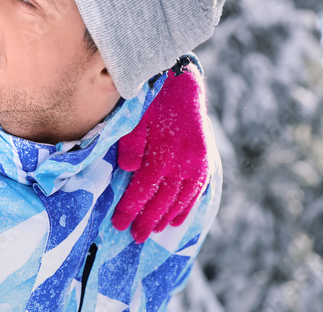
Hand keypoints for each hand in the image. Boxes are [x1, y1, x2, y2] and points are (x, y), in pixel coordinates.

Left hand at [111, 61, 208, 242]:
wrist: (182, 86)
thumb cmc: (150, 103)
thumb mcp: (135, 120)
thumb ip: (131, 147)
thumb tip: (127, 171)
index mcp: (162, 156)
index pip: (142, 192)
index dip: (130, 210)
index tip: (118, 224)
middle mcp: (182, 165)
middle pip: (161, 202)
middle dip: (147, 221)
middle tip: (135, 236)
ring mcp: (196, 165)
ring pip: (180, 200)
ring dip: (166, 218)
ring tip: (154, 231)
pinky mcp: (203, 162)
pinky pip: (196, 191)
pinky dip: (187, 207)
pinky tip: (177, 219)